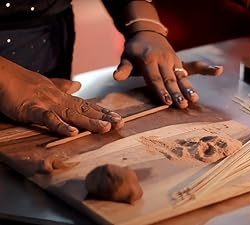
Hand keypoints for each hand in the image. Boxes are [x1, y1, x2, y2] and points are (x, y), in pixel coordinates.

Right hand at [0, 57, 123, 135]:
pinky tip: (72, 132)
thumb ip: (63, 87)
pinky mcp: (32, 109)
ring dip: (89, 121)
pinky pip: (48, 118)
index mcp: (62, 97)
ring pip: (72, 114)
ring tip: (106, 128)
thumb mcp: (47, 86)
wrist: (2, 75)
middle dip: (103, 117)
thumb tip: (78, 86)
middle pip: (85, 110)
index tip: (117, 117)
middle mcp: (59, 100)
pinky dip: (60, 125)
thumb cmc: (23, 83)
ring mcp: (47, 104)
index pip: (86, 105)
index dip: (102, 112)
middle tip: (120, 123)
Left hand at [113, 31, 222, 108]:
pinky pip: (194, 66)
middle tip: (182, 105)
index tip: (166, 102)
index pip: (154, 78)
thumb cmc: (135, 49)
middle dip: (176, 93)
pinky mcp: (180, 61)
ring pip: (182, 76)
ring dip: (188, 88)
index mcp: (148, 59)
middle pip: (170, 80)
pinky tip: (218, 71)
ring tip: (195, 99)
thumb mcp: (126, 56)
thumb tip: (116, 77)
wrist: (147, 33)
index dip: (160, 91)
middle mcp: (163, 60)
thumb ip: (124, 68)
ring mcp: (173, 60)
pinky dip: (206, 69)